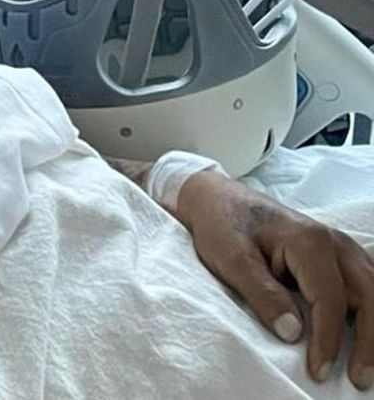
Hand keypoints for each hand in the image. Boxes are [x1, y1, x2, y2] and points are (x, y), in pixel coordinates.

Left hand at [175, 169, 373, 388]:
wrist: (218, 199)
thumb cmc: (223, 226)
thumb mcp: (232, 260)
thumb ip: (263, 295)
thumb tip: (293, 334)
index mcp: (310, 242)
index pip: (330, 300)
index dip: (328, 339)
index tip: (318, 370)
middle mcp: (334, 242)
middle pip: (369, 295)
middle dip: (369, 340)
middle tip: (358, 378)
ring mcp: (340, 247)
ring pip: (373, 290)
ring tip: (365, 366)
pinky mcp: (337, 255)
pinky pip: (366, 285)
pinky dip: (368, 310)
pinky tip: (363, 335)